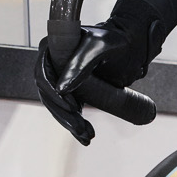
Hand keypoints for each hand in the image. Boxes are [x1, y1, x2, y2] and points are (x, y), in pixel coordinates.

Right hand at [35, 18, 155, 143]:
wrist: (133, 43)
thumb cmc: (117, 39)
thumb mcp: (99, 48)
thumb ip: (81, 65)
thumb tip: (62, 89)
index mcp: (51, 48)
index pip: (44, 76)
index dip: (54, 94)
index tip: (72, 107)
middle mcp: (51, 64)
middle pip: (49, 94)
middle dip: (63, 114)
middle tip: (80, 127)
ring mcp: (60, 78)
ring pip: (58, 106)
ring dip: (70, 122)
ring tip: (87, 135)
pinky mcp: (71, 90)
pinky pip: (69, 110)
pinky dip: (76, 123)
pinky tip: (87, 137)